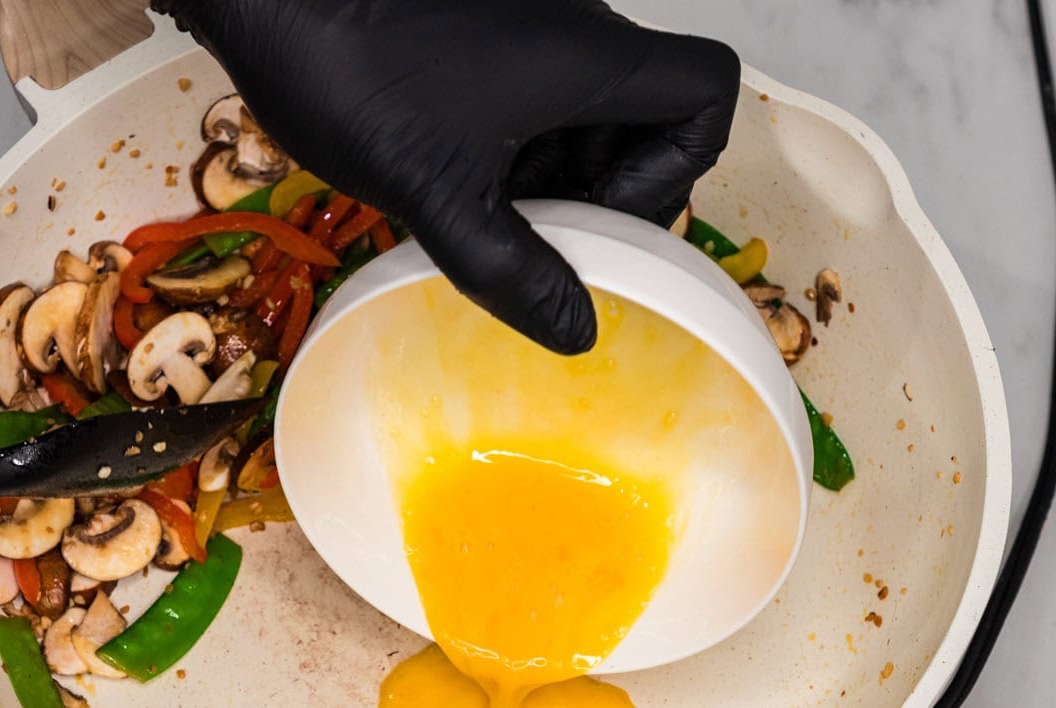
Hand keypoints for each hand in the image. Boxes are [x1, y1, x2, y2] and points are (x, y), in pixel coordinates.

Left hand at [152, 0, 739, 353]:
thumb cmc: (351, 73)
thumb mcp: (438, 195)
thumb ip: (512, 270)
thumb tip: (576, 329)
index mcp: (590, 57)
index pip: (704, 92)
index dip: (679, 168)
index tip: (605, 218)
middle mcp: (574, 28)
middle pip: (646, 113)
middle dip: (604, 190)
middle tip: (542, 240)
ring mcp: (527, 26)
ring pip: (583, 110)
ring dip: (554, 176)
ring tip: (487, 218)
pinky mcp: (482, 32)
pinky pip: (532, 95)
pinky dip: (514, 149)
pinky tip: (456, 185)